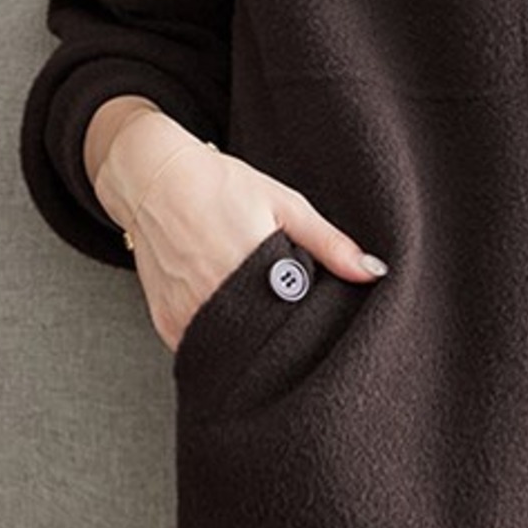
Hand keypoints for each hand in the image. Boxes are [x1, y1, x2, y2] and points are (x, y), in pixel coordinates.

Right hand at [104, 122, 389, 355]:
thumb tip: (374, 272)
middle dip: (279, 337)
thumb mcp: (284, 205)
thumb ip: (330, 244)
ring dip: (248, 341)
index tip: (316, 319)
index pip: (294, 324)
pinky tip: (229, 318)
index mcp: (253, 271)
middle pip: (263, 343)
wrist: (152, 177)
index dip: (308, 326)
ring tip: (258, 315)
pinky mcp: (165, 324)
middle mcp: (216, 300)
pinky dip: (217, 339)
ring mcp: (186, 315)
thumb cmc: (222, 186)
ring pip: (230, 350)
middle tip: (287, 318)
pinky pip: (199, 346)